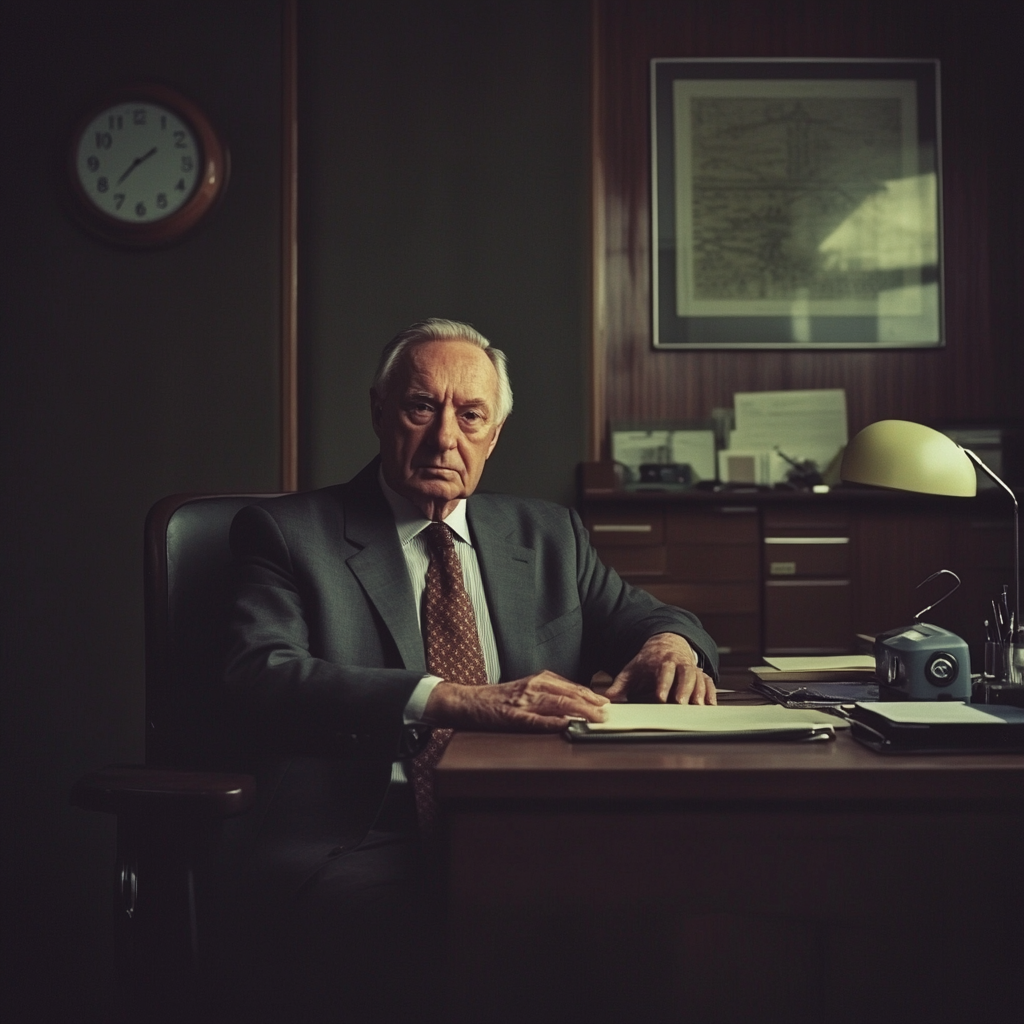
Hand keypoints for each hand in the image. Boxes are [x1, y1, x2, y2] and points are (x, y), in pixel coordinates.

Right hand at [423, 671, 608, 731]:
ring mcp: (522, 701)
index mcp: (537, 680)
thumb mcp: (526, 690)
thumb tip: (574, 706)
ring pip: (555, 703)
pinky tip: (564, 725)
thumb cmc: (498, 699)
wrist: (469, 701)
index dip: (589, 694)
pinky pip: (534, 719)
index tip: (605, 702)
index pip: (569, 686)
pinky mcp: (511, 716)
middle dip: (589, 702)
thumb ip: (547, 695)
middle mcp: (532, 687)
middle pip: (567, 693)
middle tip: (606, 712)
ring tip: (594, 718)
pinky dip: (551, 722)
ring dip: (577, 711)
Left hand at [605, 633, 716, 704]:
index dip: (663, 683)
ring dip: (700, 691)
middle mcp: (679, 662)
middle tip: (682, 703)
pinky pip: (708, 681)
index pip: (663, 671)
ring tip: (699, 706)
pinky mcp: (700, 673)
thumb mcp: (632, 669)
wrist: (666, 643)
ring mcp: (691, 668)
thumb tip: (608, 697)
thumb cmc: (648, 660)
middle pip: (684, 673)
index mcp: (662, 661)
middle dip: (684, 688)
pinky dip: (711, 692)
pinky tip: (711, 704)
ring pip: (698, 677)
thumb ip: (621, 684)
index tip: (660, 697)